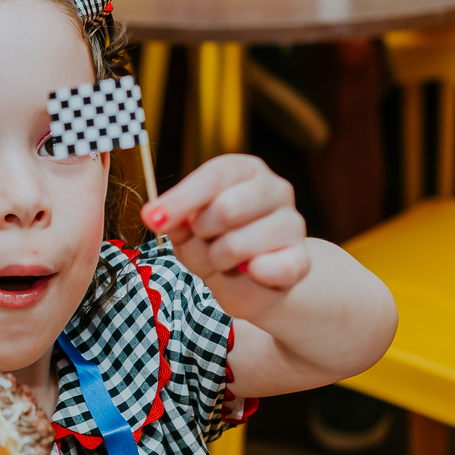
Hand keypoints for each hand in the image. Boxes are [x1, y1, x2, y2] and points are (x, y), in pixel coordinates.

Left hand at [142, 154, 309, 293]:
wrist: (253, 284)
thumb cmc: (216, 246)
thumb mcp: (188, 232)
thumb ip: (175, 221)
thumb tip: (157, 215)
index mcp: (245, 170)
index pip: (214, 176)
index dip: (181, 199)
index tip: (152, 218)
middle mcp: (275, 188)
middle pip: (227, 208)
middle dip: (202, 233)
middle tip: (202, 241)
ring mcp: (293, 223)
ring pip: (238, 244)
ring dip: (218, 260)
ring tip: (223, 261)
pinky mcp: (302, 260)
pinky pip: (271, 269)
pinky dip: (251, 277)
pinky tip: (250, 272)